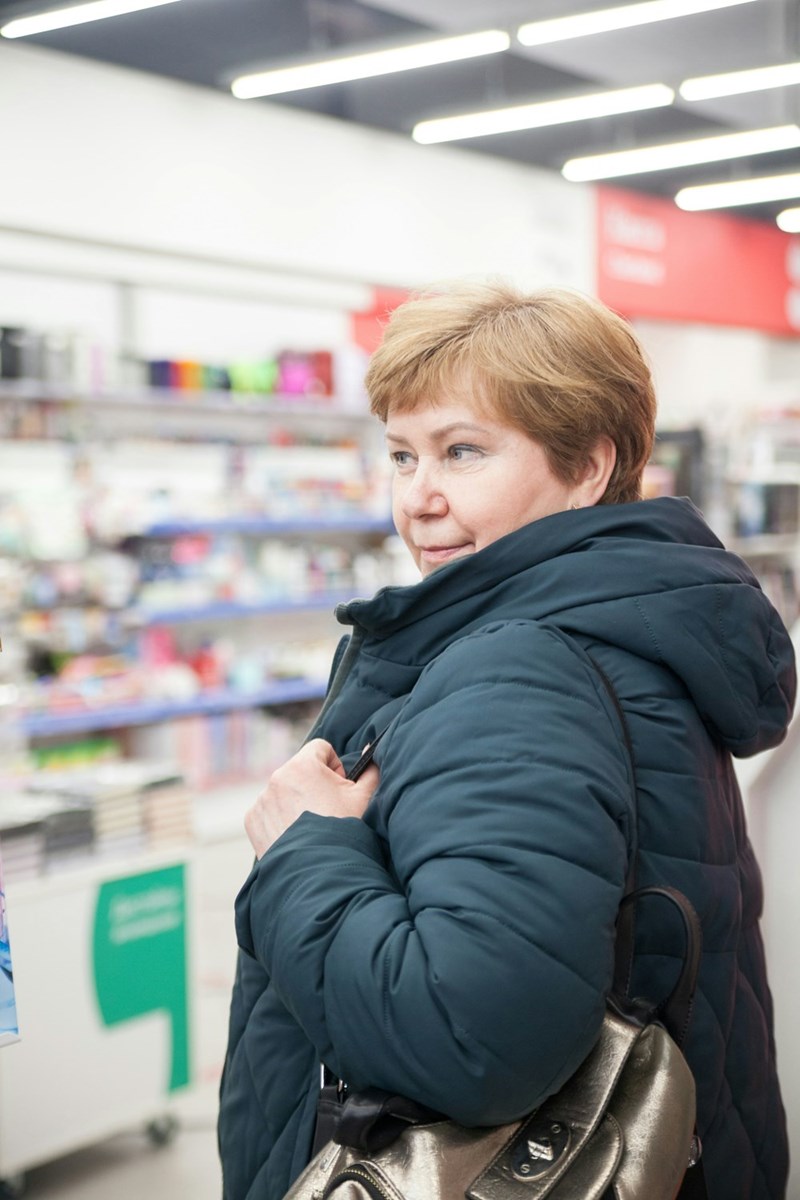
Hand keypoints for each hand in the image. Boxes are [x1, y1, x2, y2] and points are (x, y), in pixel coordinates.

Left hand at [244, 738, 378, 858]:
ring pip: (284, 791)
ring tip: (311, 827)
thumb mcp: (364, 797)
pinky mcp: (254, 820)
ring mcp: (263, 800)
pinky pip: (268, 811)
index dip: (334, 765)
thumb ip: (370, 770)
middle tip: (328, 809)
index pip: (320, 749)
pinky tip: (295, 835)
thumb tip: (372, 752)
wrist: (319, 873)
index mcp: (303, 766)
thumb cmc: (344, 831)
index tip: (339, 786)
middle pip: (300, 770)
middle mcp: (278, 778)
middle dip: (314, 784)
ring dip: (296, 801)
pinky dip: (280, 819)